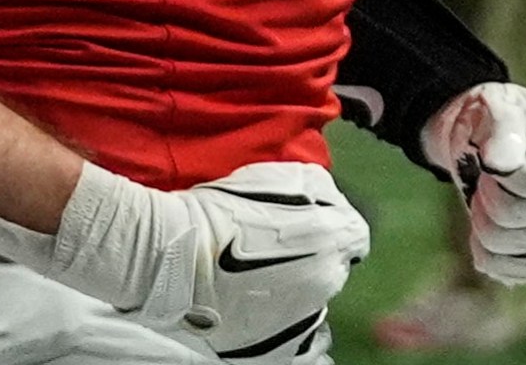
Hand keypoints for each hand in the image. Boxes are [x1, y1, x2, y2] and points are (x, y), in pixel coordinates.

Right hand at [51, 161, 366, 360]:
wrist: (172, 257)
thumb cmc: (219, 212)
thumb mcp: (278, 178)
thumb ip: (321, 189)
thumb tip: (335, 204)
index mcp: (332, 241)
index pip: (353, 235)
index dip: (330, 226)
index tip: (308, 225)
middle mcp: (325, 286)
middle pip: (331, 271)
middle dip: (312, 260)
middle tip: (271, 250)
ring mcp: (300, 323)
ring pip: (311, 306)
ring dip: (295, 293)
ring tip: (255, 280)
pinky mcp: (275, 350)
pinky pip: (291, 336)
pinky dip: (278, 321)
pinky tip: (252, 305)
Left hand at [424, 82, 525, 283]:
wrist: (484, 144)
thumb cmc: (495, 119)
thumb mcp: (496, 103)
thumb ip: (502, 126)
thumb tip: (502, 165)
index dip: (496, 171)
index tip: (490, 156)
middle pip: (516, 214)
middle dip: (485, 195)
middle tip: (484, 179)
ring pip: (510, 243)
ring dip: (481, 222)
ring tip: (485, 200)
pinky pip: (515, 272)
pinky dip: (487, 254)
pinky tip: (486, 233)